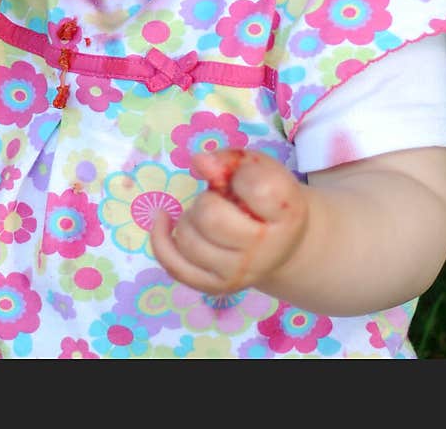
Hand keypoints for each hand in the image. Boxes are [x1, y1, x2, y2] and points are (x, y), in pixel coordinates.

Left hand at [150, 148, 307, 295]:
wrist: (281, 246)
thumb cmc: (266, 199)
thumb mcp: (258, 168)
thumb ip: (229, 159)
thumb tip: (199, 162)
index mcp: (285, 213)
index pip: (258, 189)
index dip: (242, 176)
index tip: (242, 179)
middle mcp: (264, 251)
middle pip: (211, 218)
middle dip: (206, 200)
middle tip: (218, 201)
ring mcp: (238, 274)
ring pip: (188, 240)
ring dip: (189, 219)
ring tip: (207, 216)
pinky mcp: (215, 286)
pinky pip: (174, 265)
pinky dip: (160, 239)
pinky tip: (163, 219)